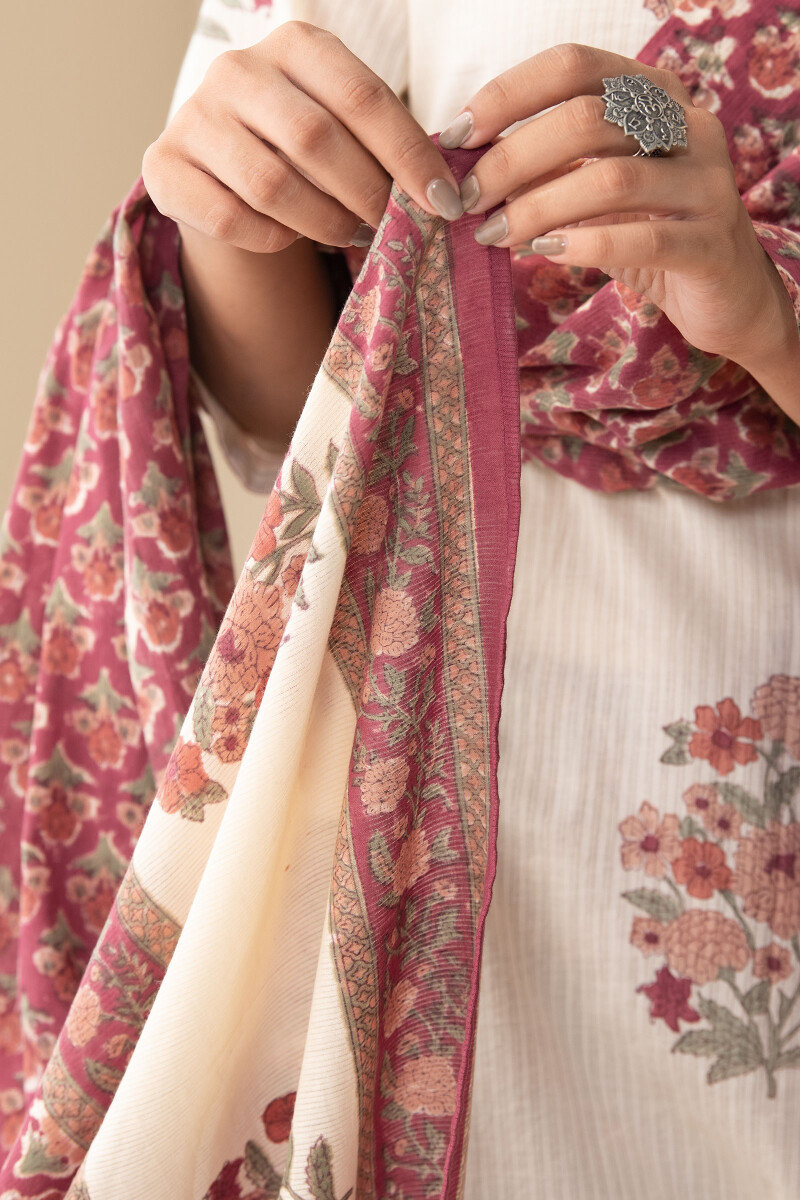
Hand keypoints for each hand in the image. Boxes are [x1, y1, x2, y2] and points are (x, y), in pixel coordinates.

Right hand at [143, 20, 462, 253]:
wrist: (223, 173)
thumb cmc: (302, 150)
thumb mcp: (346, 128)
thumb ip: (386, 143)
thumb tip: (446, 190)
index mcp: (294, 44)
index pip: (362, 96)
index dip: (409, 155)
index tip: (443, 202)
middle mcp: (237, 70)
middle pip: (317, 140)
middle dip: (367, 194)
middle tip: (393, 227)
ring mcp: (194, 117)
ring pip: (273, 184)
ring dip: (324, 221)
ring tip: (349, 234)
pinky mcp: (164, 168)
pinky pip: (231, 217)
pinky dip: (274, 237)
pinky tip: (292, 237)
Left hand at [439, 43, 799, 419]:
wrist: (726, 296)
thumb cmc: (648, 237)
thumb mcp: (592, 193)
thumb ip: (547, 170)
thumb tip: (465, 164)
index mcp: (655, 95)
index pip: (574, 66)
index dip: (508, 97)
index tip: (457, 138)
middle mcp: (689, 126)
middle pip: (585, 120)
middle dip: (511, 161)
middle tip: (470, 200)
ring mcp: (709, 183)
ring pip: (609, 180)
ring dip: (537, 209)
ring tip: (496, 235)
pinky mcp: (713, 243)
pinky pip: (641, 238)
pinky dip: (583, 245)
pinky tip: (546, 254)